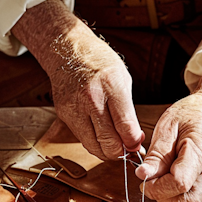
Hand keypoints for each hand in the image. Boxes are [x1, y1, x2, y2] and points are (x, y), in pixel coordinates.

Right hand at [12, 0, 143, 159]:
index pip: (125, 127)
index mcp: (111, 86)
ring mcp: (74, 108)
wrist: (68, 49)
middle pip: (108, 142)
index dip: (134, 142)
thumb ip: (129, 112)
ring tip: (116, 145)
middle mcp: (91, 98)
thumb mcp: (123, 81)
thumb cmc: (100, 63)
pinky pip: (82, 139)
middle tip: (128, 149)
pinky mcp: (63, 114)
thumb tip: (135, 139)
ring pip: (93, 146)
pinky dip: (94, 143)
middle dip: (121, 152)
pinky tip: (102, 136)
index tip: (137, 145)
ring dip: (107, 152)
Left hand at [136, 61, 201, 201]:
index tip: (144, 177)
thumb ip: (156, 155)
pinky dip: (182, 197)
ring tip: (166, 178)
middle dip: (166, 197)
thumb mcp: (168, 126)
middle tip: (155, 179)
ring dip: (173, 199)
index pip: (180, 183)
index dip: (157, 186)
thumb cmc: (193, 114)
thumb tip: (143, 177)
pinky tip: (175, 180)